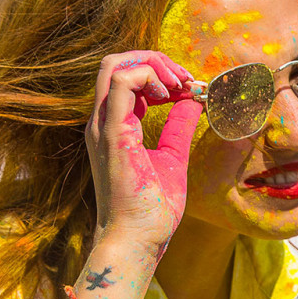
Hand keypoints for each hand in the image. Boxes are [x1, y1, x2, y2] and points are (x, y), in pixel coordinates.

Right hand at [86, 51, 201, 250]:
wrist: (137, 239)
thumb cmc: (151, 210)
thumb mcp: (172, 157)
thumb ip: (178, 127)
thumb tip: (194, 101)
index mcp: (114, 127)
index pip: (127, 79)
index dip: (159, 73)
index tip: (189, 88)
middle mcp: (103, 122)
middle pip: (116, 64)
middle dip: (154, 59)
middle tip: (185, 78)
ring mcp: (104, 126)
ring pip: (115, 65)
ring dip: (152, 64)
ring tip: (179, 84)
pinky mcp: (112, 132)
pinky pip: (122, 81)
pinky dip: (149, 76)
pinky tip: (169, 95)